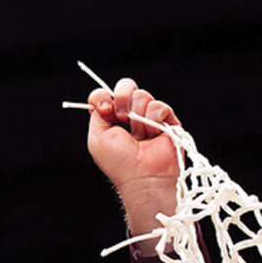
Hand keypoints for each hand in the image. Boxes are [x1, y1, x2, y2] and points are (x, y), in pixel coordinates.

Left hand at [86, 78, 180, 242]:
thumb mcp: (97, 138)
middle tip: (121, 118)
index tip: (103, 108)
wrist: (142, 175)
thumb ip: (96, 115)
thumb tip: (104, 98)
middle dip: (122, 99)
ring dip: (137, 116)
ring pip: (142, 95)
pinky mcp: (166, 119)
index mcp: (111, 120)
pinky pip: (158, 106)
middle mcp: (129, 116)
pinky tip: (152, 136)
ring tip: (139, 136)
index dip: (102, 96)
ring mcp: (148, 116)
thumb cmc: (119, 163)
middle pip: (125, 87)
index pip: (104, 94)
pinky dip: (153, 120)